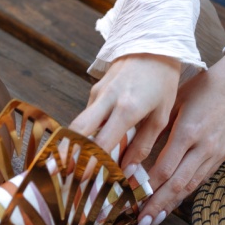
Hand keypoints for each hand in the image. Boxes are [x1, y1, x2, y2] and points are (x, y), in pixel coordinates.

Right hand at [69, 53, 180, 171]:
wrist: (152, 42)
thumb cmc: (162, 80)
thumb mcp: (161, 114)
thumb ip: (143, 144)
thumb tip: (129, 171)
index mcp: (126, 108)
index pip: (100, 142)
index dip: (89, 163)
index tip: (82, 182)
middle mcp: (106, 100)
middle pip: (77, 131)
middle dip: (66, 155)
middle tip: (62, 178)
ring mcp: (97, 93)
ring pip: (77, 124)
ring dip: (72, 146)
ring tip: (69, 170)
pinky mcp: (94, 90)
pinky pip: (86, 116)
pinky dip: (83, 134)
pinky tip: (86, 149)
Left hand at [139, 51, 224, 224]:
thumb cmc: (203, 87)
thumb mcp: (174, 101)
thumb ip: (156, 127)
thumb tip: (132, 150)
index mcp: (188, 132)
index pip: (164, 169)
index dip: (146, 188)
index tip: (130, 199)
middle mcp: (203, 148)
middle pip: (177, 185)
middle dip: (157, 206)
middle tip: (140, 224)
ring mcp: (215, 154)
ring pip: (190, 187)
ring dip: (170, 206)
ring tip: (153, 221)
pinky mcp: (221, 156)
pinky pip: (201, 180)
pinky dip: (185, 194)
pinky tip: (172, 203)